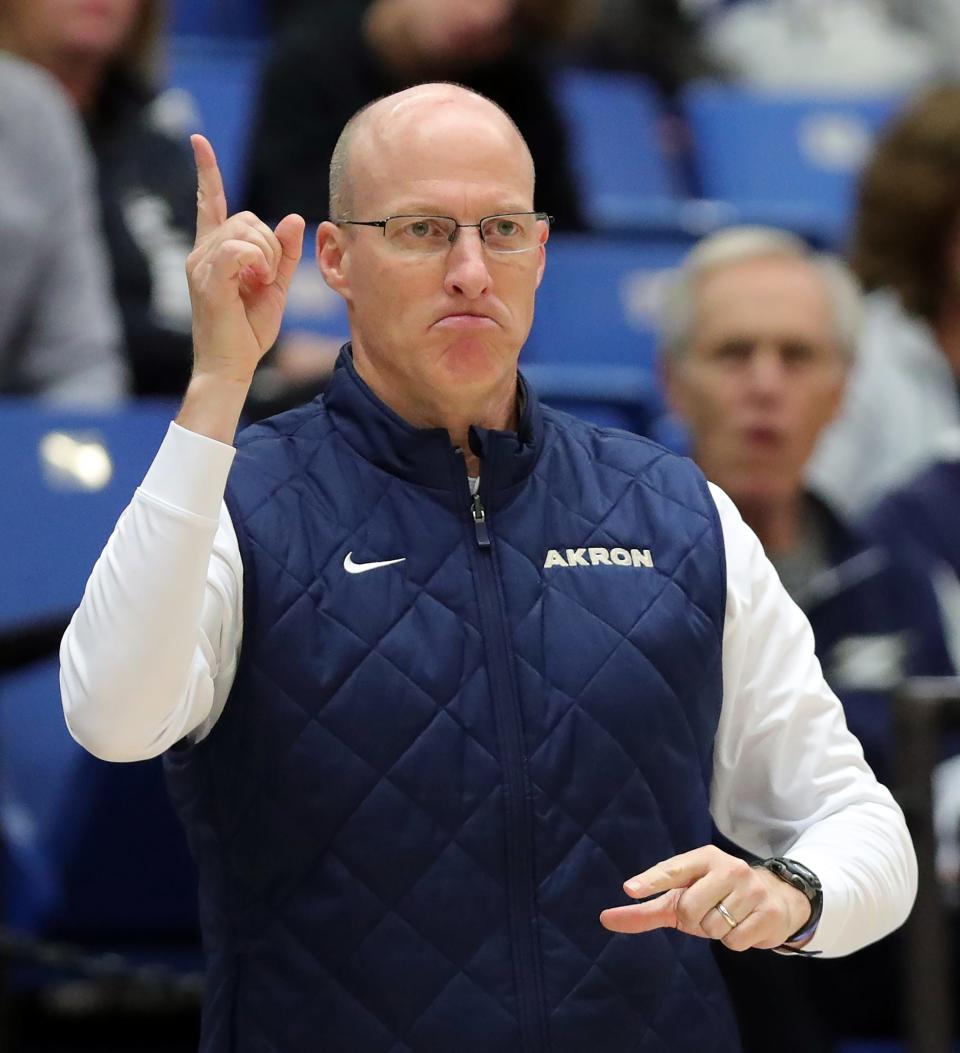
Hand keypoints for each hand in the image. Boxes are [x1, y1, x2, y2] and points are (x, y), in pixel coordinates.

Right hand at [185, 134, 304, 384]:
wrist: (232, 365)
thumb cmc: (249, 331)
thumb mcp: (277, 287)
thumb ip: (285, 254)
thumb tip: (293, 217)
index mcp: (215, 252)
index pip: (210, 203)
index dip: (206, 172)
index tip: (198, 141)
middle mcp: (202, 252)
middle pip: (245, 217)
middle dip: (269, 243)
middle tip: (268, 277)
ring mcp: (200, 264)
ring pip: (245, 231)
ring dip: (266, 255)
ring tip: (260, 283)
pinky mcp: (207, 279)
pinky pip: (238, 249)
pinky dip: (257, 261)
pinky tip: (255, 281)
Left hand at [599, 846, 812, 951]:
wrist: (776, 900)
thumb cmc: (716, 898)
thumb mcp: (680, 899)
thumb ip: (644, 909)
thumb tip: (604, 919)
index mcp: (703, 858)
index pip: (671, 870)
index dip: (649, 881)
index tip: (628, 889)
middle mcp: (728, 867)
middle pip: (689, 909)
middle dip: (694, 919)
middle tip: (708, 910)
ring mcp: (751, 888)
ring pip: (713, 927)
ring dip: (716, 930)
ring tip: (728, 916)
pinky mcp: (768, 911)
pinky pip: (735, 941)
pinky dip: (735, 941)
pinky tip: (744, 925)